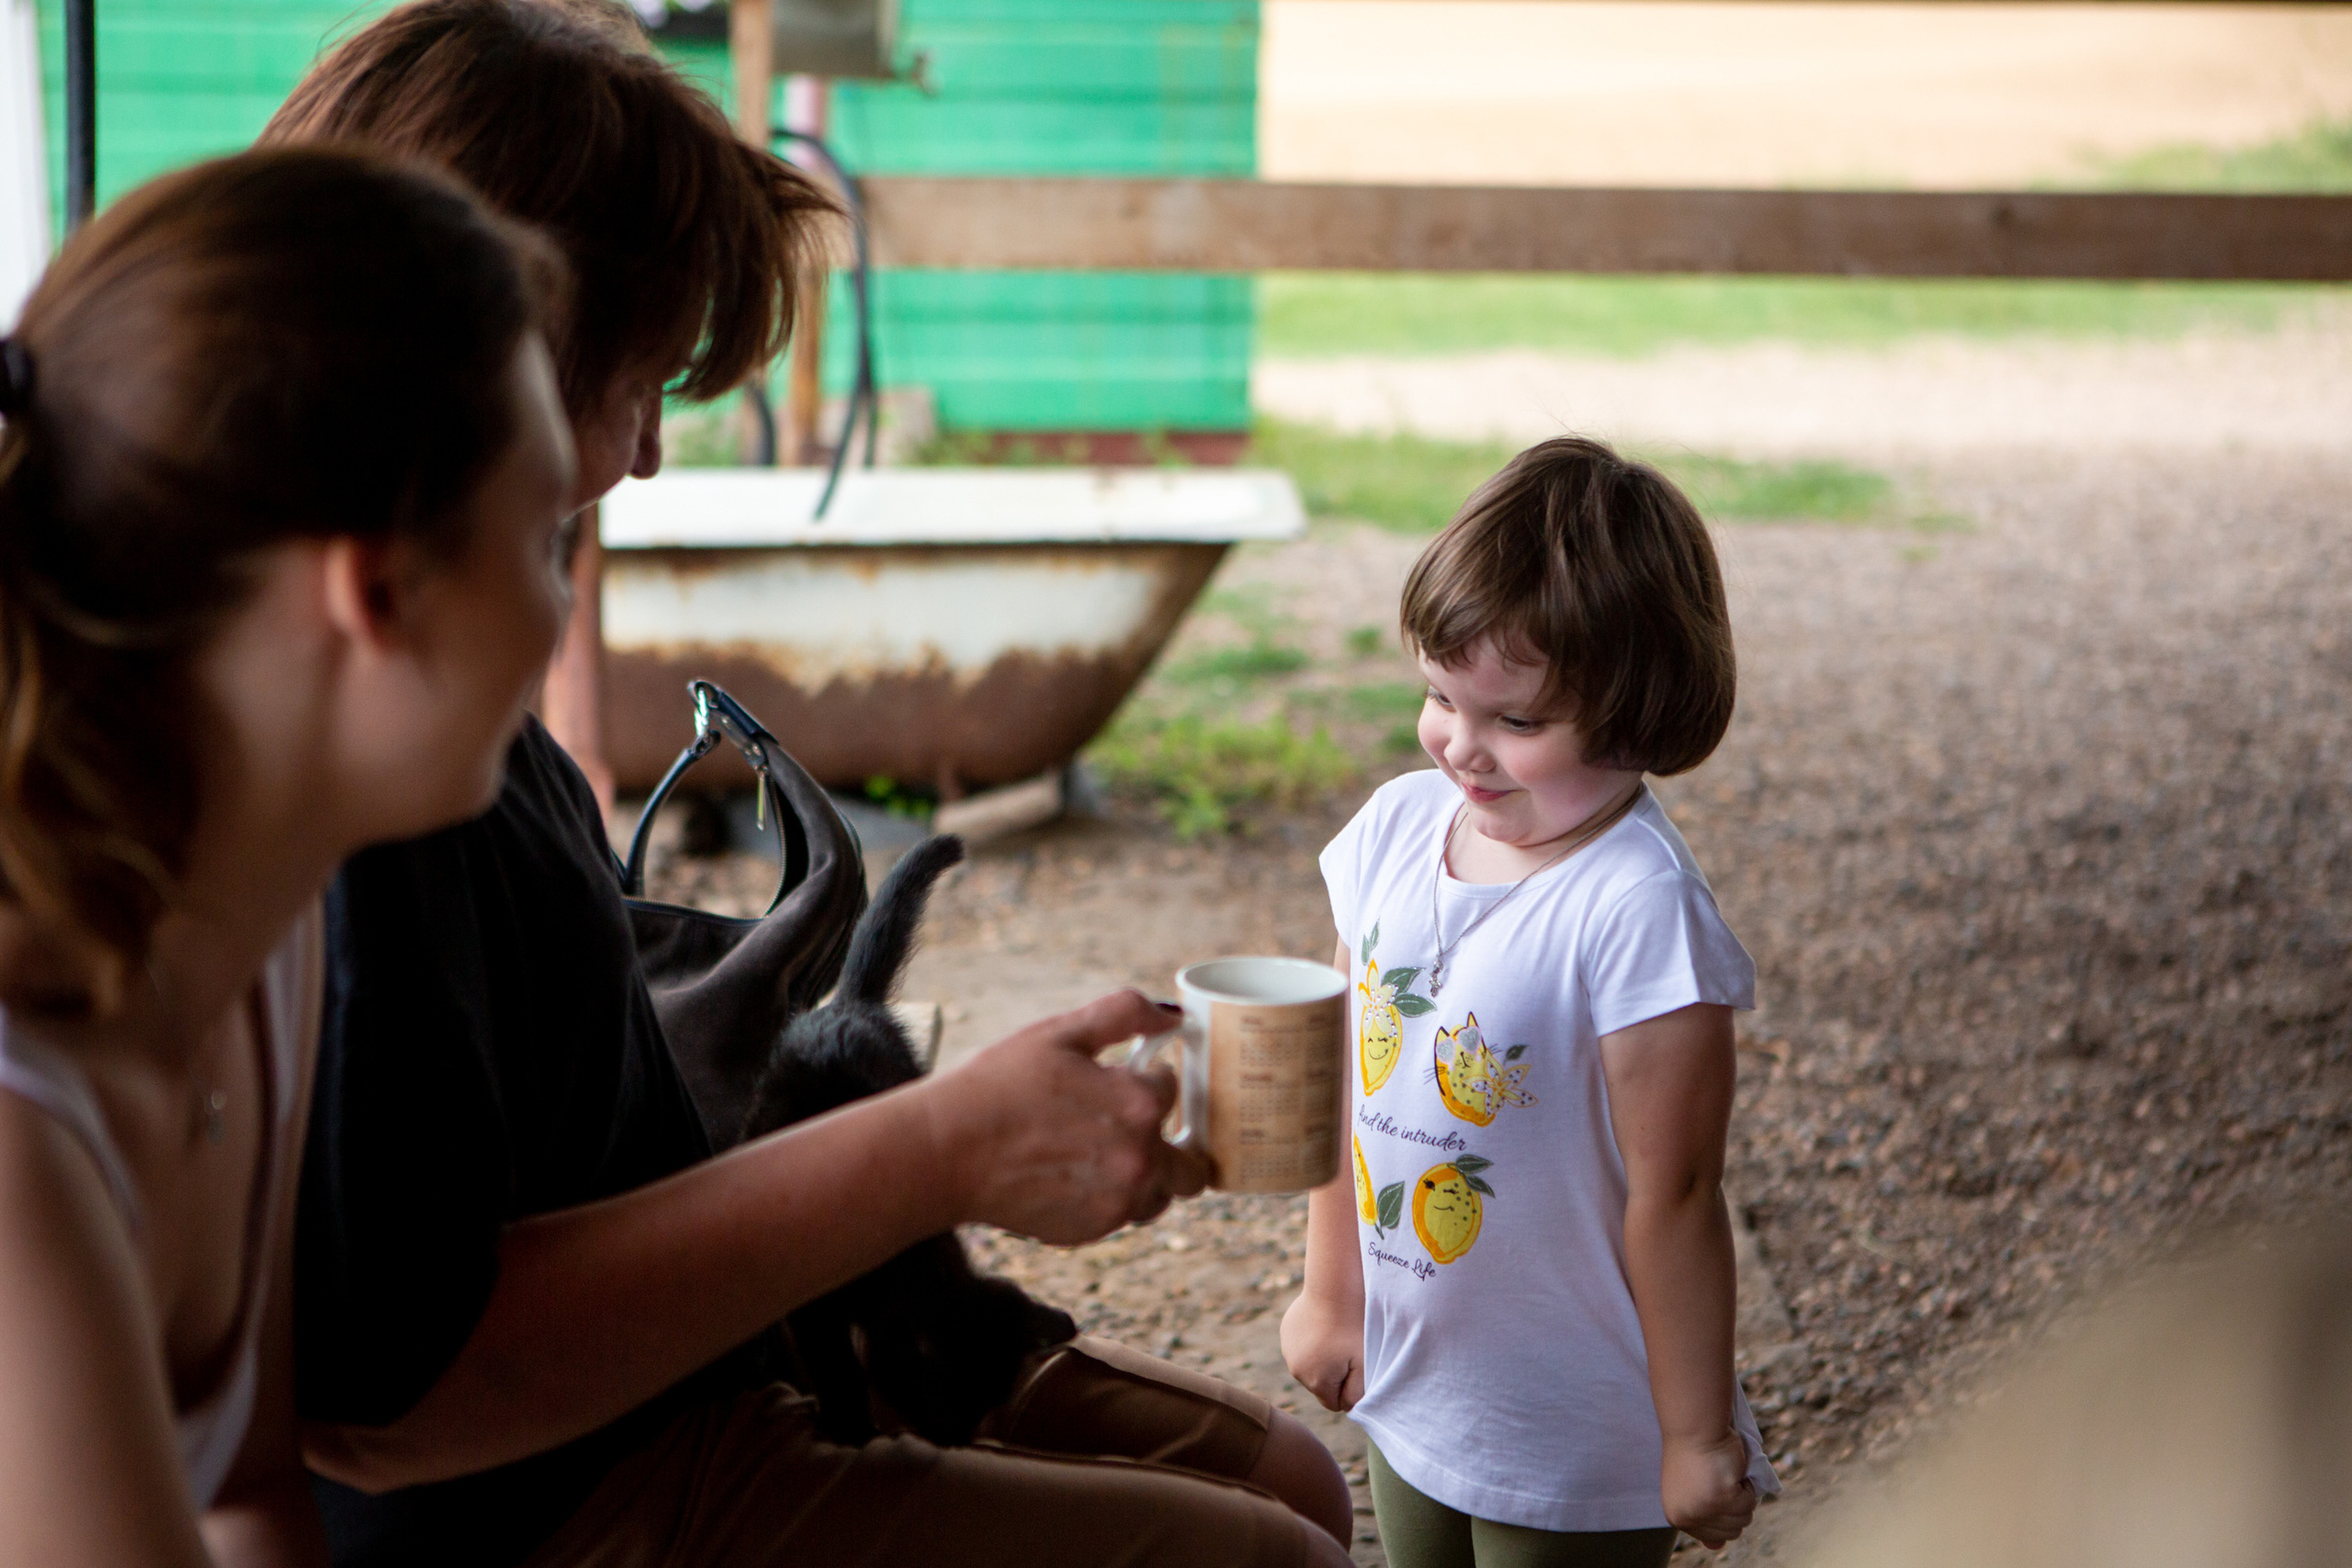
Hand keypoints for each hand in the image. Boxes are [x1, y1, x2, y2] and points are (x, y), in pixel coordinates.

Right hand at [921, 990, 1211, 1244]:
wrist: (944, 1152)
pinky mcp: (1092, 1230)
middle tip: (1127, 1127)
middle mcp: (1141, 1159)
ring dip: (1144, 1175)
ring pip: (1161, 1194)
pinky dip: (1106, 1197)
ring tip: (1094, 1153)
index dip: (1143, 1076)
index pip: (1171, 1087)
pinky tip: (1064, 1174)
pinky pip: (1121, 1215)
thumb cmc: (997, 1085)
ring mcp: (1119, 1202)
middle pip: (1191, 1162)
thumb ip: (1123, 1013)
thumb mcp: (1059, 1032)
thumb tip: (1168, 1015)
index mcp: (1140, 1104)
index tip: (1112, 1078)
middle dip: (1169, 1141)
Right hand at [1279, 1290, 1363, 1411]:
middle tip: (1347, 1350)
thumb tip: (1346, 1407)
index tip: (1356, 1368)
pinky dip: (1311, 1341)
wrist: (1335, 1288)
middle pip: (1320, 1385)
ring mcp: (1287, 1349)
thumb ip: (1357, 1395)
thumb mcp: (1365, 1366)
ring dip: (1321, 1358)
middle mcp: (1296, 1370)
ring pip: (1309, 1366)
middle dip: (1333, 1375)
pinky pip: (1301, 1346)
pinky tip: (1323, 1325)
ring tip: (1335, 1336)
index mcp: (1315, 1382)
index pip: (1333, 1403)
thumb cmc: (1354, 1328)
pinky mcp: (1286, 1331)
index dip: (1347, 1390)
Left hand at [1661, 1430, 1756, 1548]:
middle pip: (1732, 1532)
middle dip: (1734, 1505)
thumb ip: (1704, 1519)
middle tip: (1720, 1479)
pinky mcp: (1723, 1497)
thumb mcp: (1692, 1492)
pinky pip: (1750, 1502)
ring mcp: (1705, 1509)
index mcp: (1677, 1517)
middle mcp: (1688, 1518)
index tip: (1715, 1491)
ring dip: (1742, 1495)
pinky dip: (1748, 1485)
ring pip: (1744, 1518)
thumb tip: (1716, 1547)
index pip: (1714, 1537)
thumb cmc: (1693, 1453)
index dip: (1723, 1513)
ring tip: (1723, 1472)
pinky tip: (1730, 1468)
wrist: (1693, 1426)